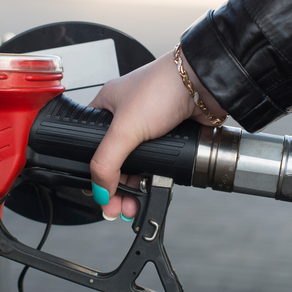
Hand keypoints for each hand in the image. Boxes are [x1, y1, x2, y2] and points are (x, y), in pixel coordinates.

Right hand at [88, 49, 225, 219]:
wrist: (203, 85)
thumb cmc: (164, 86)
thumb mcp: (125, 127)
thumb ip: (107, 162)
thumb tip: (100, 189)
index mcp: (107, 106)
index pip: (89, 144)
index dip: (91, 170)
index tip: (97, 191)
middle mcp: (127, 117)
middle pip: (114, 161)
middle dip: (115, 187)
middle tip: (118, 205)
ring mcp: (149, 128)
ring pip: (136, 166)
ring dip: (134, 188)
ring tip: (134, 203)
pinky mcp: (169, 138)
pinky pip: (157, 165)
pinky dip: (153, 179)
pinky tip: (152, 188)